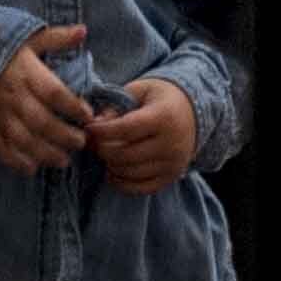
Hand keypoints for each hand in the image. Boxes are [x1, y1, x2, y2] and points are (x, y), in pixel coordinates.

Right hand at [0, 24, 100, 173]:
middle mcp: (11, 95)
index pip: (53, 92)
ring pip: (22, 138)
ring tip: (64, 160)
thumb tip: (83, 31)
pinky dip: (15, 161)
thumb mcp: (26, 38)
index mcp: (24, 72)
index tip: (88, 114)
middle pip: (41, 120)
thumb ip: (55, 38)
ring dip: (45, 153)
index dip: (73, 106)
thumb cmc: (0, 50)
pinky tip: (32, 168)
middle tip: (81, 143)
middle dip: (64, 135)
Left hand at [87, 73, 203, 193]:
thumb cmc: (157, 99)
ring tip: (104, 153)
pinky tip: (112, 171)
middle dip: (102, 149)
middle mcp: (172, 143)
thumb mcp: (138, 91)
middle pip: (125, 154)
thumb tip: (95, 123)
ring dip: (109, 165)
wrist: (192, 112)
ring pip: (130, 172)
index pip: (126, 129)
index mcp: (163, 117)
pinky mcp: (172, 177)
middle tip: (92, 142)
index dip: (102, 131)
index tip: (88, 128)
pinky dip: (121, 183)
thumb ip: (115, 105)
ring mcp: (174, 163)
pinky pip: (142, 188)